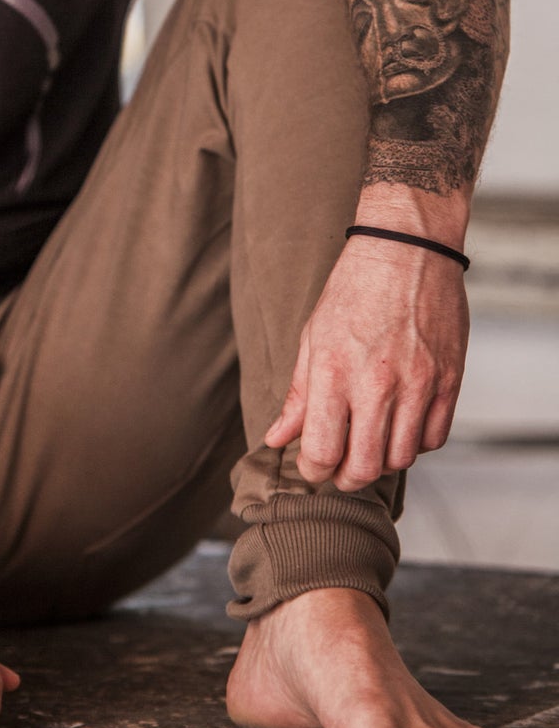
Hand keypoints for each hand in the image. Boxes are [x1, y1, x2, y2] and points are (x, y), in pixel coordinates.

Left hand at [264, 235, 469, 491]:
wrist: (407, 250)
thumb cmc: (354, 289)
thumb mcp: (313, 336)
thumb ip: (298, 394)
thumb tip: (278, 438)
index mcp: (335, 371)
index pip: (322, 451)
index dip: (314, 470)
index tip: (312, 467)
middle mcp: (378, 383)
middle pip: (365, 467)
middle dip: (347, 478)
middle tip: (340, 469)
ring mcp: (418, 383)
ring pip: (401, 458)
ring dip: (382, 461)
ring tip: (370, 442)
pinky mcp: (449, 380)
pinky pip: (434, 438)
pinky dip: (415, 443)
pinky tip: (400, 425)